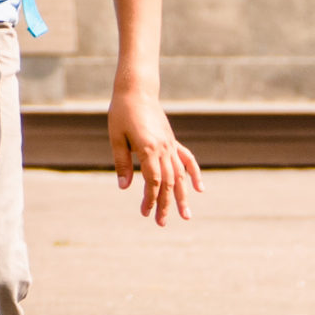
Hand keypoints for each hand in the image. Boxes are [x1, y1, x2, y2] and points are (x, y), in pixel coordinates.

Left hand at [109, 89, 201, 225]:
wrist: (136, 91)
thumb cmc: (121, 113)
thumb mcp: (116, 138)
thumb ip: (122, 163)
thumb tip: (124, 187)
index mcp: (149, 149)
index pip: (153, 182)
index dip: (150, 199)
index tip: (145, 213)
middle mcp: (164, 149)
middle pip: (168, 183)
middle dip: (166, 204)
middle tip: (162, 223)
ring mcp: (170, 145)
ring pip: (180, 175)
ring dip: (182, 196)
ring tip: (185, 216)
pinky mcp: (172, 141)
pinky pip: (187, 159)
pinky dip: (194, 174)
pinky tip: (199, 189)